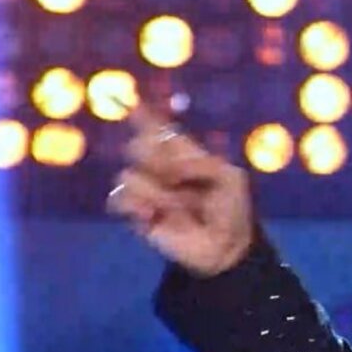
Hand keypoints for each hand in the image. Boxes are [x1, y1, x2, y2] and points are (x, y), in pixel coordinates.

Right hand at [106, 100, 253, 276]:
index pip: (159, 129)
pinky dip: (136, 205)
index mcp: (184, 153)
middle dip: (154, 158)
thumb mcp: (230, 178)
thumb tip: (169, 165)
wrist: (225, 246)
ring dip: (157, 192)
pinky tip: (154, 215)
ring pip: (129, 175)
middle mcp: (161, 166)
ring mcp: (147, 189)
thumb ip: (200, 163)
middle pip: (137, 145)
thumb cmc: (231, 208)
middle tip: (177, 177)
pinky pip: (120, 199)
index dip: (144, 117)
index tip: (132, 106)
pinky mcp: (136, 213)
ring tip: (180, 207)